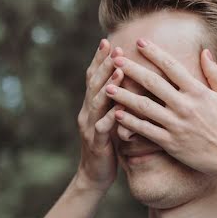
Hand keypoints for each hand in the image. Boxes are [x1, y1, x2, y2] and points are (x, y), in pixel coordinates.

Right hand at [76, 39, 124, 190]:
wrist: (95, 176)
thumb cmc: (108, 147)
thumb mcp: (112, 120)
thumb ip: (116, 102)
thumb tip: (129, 83)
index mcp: (92, 106)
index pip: (94, 78)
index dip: (99, 60)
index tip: (107, 41)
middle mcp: (87, 113)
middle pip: (94, 84)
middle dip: (104, 65)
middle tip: (115, 48)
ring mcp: (90, 127)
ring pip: (97, 103)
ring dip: (108, 85)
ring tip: (119, 71)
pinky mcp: (97, 144)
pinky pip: (104, 129)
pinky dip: (111, 118)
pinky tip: (119, 110)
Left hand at [104, 39, 216, 178]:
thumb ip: (216, 73)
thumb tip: (205, 52)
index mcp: (198, 92)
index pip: (172, 67)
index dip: (154, 53)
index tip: (139, 42)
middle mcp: (185, 106)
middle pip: (152, 84)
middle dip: (132, 69)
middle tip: (115, 59)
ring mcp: (176, 125)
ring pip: (144, 107)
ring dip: (124, 96)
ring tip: (107, 88)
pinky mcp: (170, 143)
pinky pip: (146, 131)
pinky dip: (130, 122)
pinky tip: (116, 115)